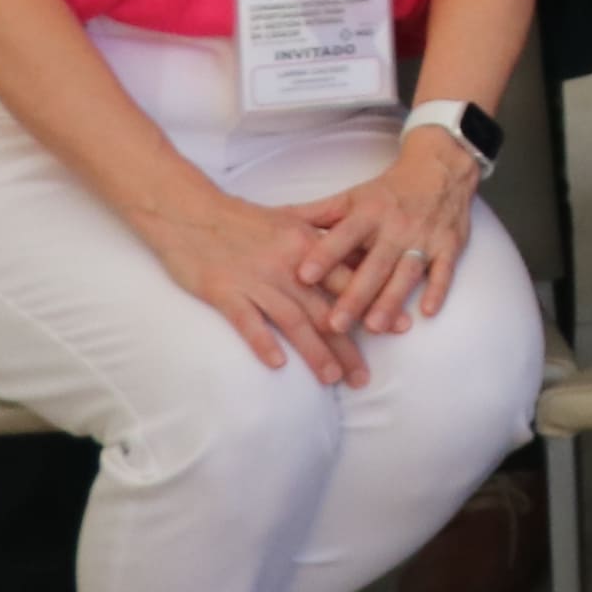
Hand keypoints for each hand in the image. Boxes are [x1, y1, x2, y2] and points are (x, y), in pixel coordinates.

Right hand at [139, 178, 368, 383]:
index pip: (349, 280)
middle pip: (325, 309)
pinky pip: (247, 321)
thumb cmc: (242, 220)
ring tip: (332, 379)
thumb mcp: (290, 222)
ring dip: (315, 352)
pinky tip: (278, 365)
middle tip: (365, 376)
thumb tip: (360, 257)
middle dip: (348, 345)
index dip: (376, 304)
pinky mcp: (224, 292)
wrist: (189, 212)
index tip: (402, 326)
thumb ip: (322, 241)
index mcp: (307, 246)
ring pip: (293, 320)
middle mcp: (287, 265)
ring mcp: (256, 279)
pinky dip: (263, 342)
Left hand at [313, 134, 484, 339]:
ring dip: (392, 300)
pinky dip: (437, 290)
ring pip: (406, 273)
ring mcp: (424, 238)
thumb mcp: (352, 196)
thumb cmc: (388, 190)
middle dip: (355, 295)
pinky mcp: (449, 246)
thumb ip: (316, 214)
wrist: (441, 168)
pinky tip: (426, 312)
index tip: (304, 276)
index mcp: (368, 212)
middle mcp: (395, 226)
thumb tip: (274, 218)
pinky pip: (444, 271)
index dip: (324, 255)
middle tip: (334, 324)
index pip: (343, 236)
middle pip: (373, 264)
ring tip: (375, 327)